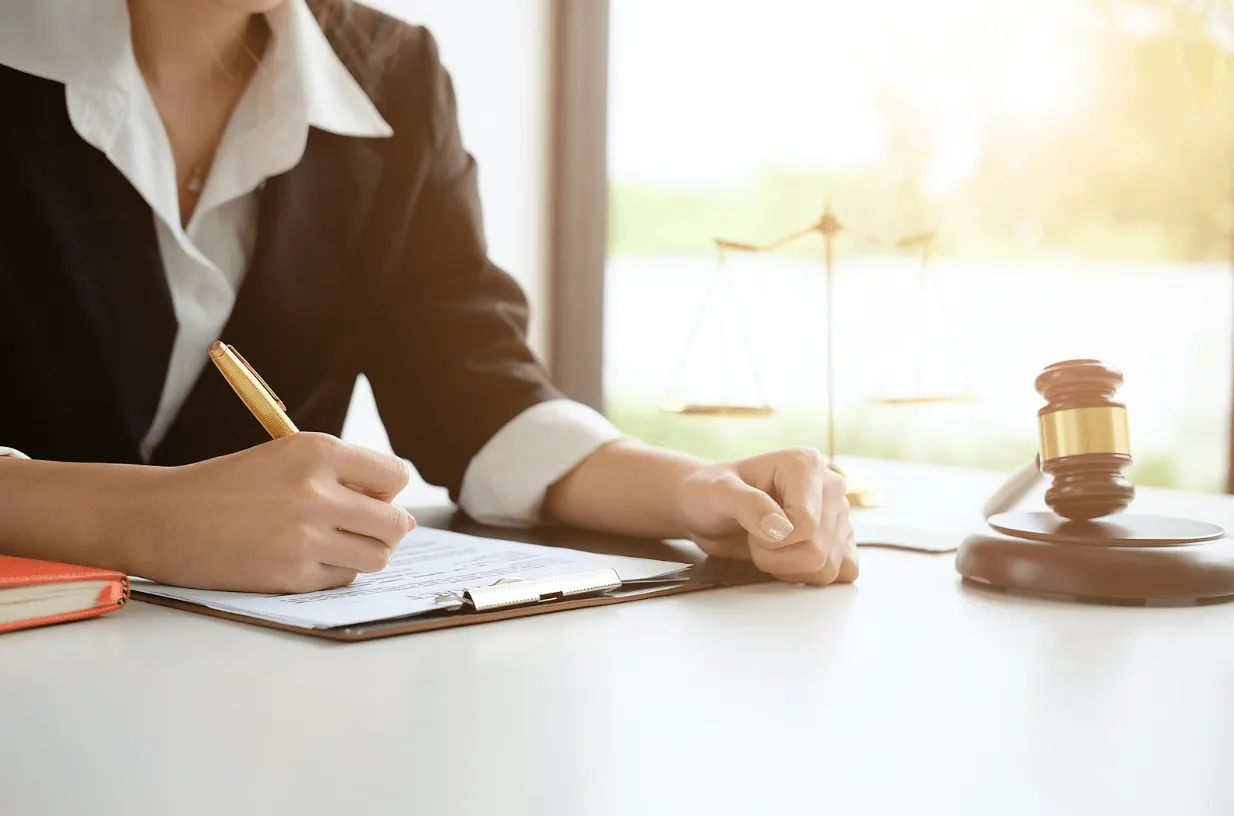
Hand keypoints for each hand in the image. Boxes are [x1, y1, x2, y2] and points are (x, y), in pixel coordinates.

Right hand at [128, 433, 413, 592]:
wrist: (164, 517)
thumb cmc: (231, 485)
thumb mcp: (287, 457)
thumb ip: (344, 476)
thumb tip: (403, 516)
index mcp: (317, 451)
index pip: (395, 476)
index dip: (388, 490)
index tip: (371, 496)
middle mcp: (316, 492)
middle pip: (395, 522)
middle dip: (388, 528)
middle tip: (364, 527)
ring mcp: (305, 537)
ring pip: (377, 556)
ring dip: (365, 552)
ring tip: (337, 543)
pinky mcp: (292, 575)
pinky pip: (343, 579)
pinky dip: (334, 572)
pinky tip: (307, 558)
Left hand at [676, 447, 856, 584]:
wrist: (709, 509)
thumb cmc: (711, 494)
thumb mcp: (718, 493)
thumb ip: (748, 505)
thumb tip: (781, 529)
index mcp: (807, 464)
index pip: (806, 524)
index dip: (773, 540)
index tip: (750, 527)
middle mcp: (831, 485)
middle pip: (817, 550)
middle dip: (776, 557)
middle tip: (755, 538)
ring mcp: (839, 514)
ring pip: (828, 567)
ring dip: (789, 569)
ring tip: (769, 546)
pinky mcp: (841, 539)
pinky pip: (844, 572)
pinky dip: (811, 576)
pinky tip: (789, 560)